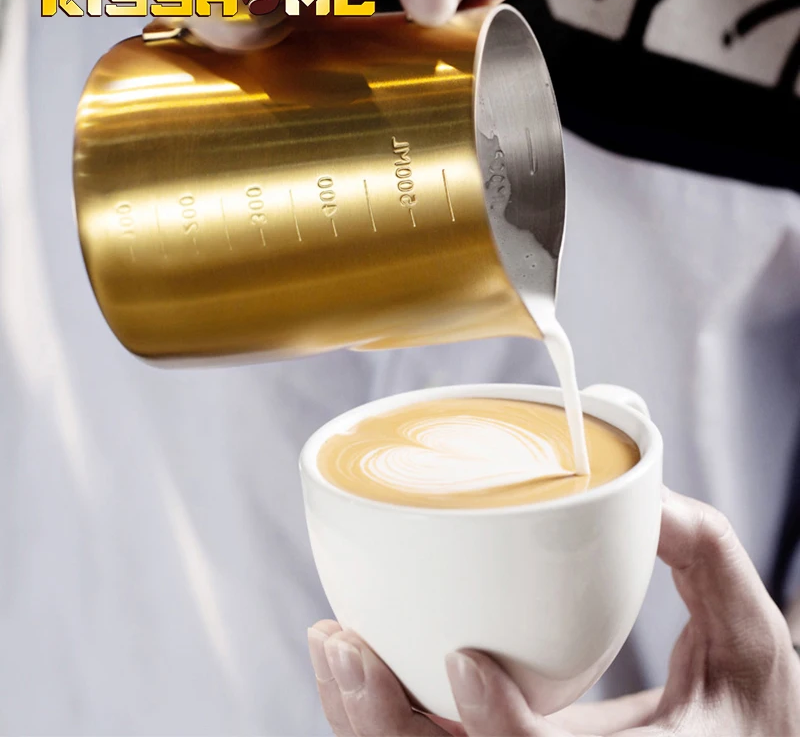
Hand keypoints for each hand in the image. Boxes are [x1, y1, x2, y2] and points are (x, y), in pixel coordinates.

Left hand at [308, 488, 799, 735]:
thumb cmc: (743, 717)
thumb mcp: (748, 642)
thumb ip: (706, 560)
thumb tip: (643, 495)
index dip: (503, 734)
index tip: (464, 661)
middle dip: (387, 726)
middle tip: (344, 647)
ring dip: (364, 719)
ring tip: (333, 645)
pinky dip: (380, 713)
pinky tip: (356, 658)